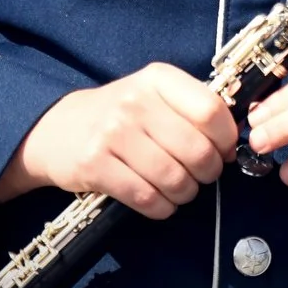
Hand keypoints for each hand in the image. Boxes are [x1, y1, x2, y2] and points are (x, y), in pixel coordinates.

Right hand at [0, 62, 235, 217]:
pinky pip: (145, 198)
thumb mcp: (155, 96)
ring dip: (185, 193)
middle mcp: (135, 102)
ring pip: (173, 178)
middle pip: (196, 149)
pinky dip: (162, 208)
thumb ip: (192, 111)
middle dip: (208, 172)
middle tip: (203, 176)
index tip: (224, 151)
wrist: (56, 129)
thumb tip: (232, 145)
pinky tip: (161, 202)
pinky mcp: (94, 167)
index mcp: (157, 79)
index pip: (210, 110)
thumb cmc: (120, 114)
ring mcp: (112, 134)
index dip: (226, 138)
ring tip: (181, 190)